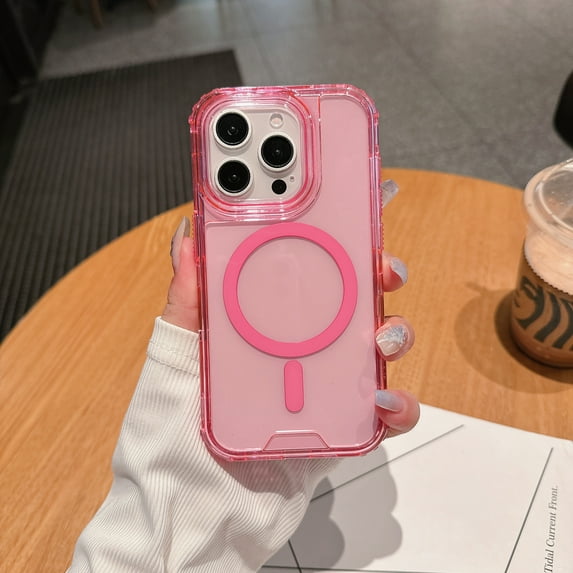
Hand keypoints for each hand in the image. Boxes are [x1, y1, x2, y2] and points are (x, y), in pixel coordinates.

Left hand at [163, 217, 418, 439]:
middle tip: (384, 269)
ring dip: (397, 333)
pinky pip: (388, 413)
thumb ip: (186, 298)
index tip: (357, 210)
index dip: (341, 236)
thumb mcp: (177, 353)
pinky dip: (400, 404)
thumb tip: (188, 235)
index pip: (312, 268)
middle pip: (358, 298)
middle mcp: (306, 346)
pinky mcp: (344, 426)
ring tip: (380, 339)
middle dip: (381, 274)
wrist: (193, 502)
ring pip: (381, 347)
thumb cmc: (178, 428)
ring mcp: (328, 384)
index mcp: (271, 321)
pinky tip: (382, 399)